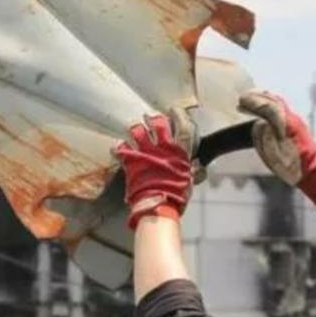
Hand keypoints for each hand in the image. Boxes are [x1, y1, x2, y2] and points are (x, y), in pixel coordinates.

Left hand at [114, 114, 193, 229]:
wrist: (158, 205)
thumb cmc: (177, 195)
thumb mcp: (188, 181)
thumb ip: (190, 170)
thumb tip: (197, 166)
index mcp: (180, 151)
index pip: (183, 126)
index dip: (179, 115)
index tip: (174, 111)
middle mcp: (163, 147)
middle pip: (158, 122)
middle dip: (153, 118)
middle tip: (150, 117)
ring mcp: (145, 152)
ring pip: (137, 130)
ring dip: (135, 129)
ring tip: (134, 130)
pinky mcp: (131, 160)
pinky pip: (120, 148)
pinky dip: (118, 147)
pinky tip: (118, 147)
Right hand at [238, 90, 315, 204]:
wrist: (313, 171)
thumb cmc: (294, 168)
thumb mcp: (277, 160)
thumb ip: (266, 141)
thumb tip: (260, 124)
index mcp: (289, 127)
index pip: (271, 108)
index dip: (255, 103)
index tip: (241, 102)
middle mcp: (294, 120)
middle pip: (275, 101)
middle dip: (257, 97)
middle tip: (241, 99)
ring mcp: (296, 120)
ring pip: (279, 102)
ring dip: (263, 99)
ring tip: (248, 99)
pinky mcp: (295, 124)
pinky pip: (280, 107)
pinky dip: (268, 103)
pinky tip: (260, 108)